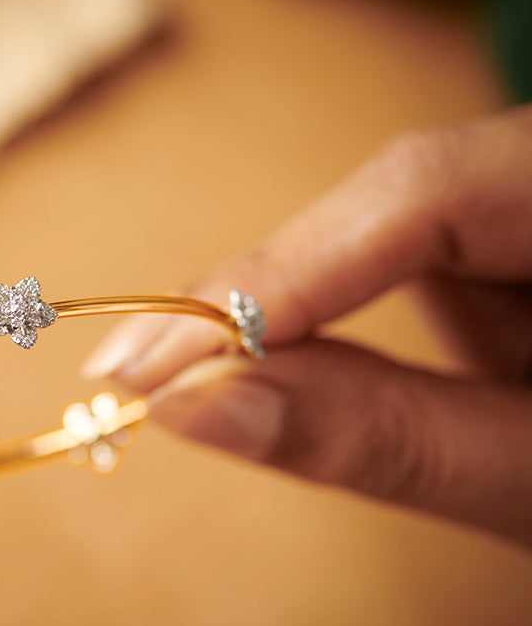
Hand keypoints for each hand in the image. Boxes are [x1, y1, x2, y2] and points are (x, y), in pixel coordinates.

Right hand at [83, 107, 531, 546]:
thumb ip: (380, 437)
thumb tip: (190, 406)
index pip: (426, 189)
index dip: (276, 270)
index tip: (156, 357)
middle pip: (392, 200)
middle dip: (261, 295)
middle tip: (131, 373)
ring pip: (384, 230)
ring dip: (292, 311)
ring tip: (186, 373)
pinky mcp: (510, 238)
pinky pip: (403, 259)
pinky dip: (334, 319)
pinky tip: (281, 362)